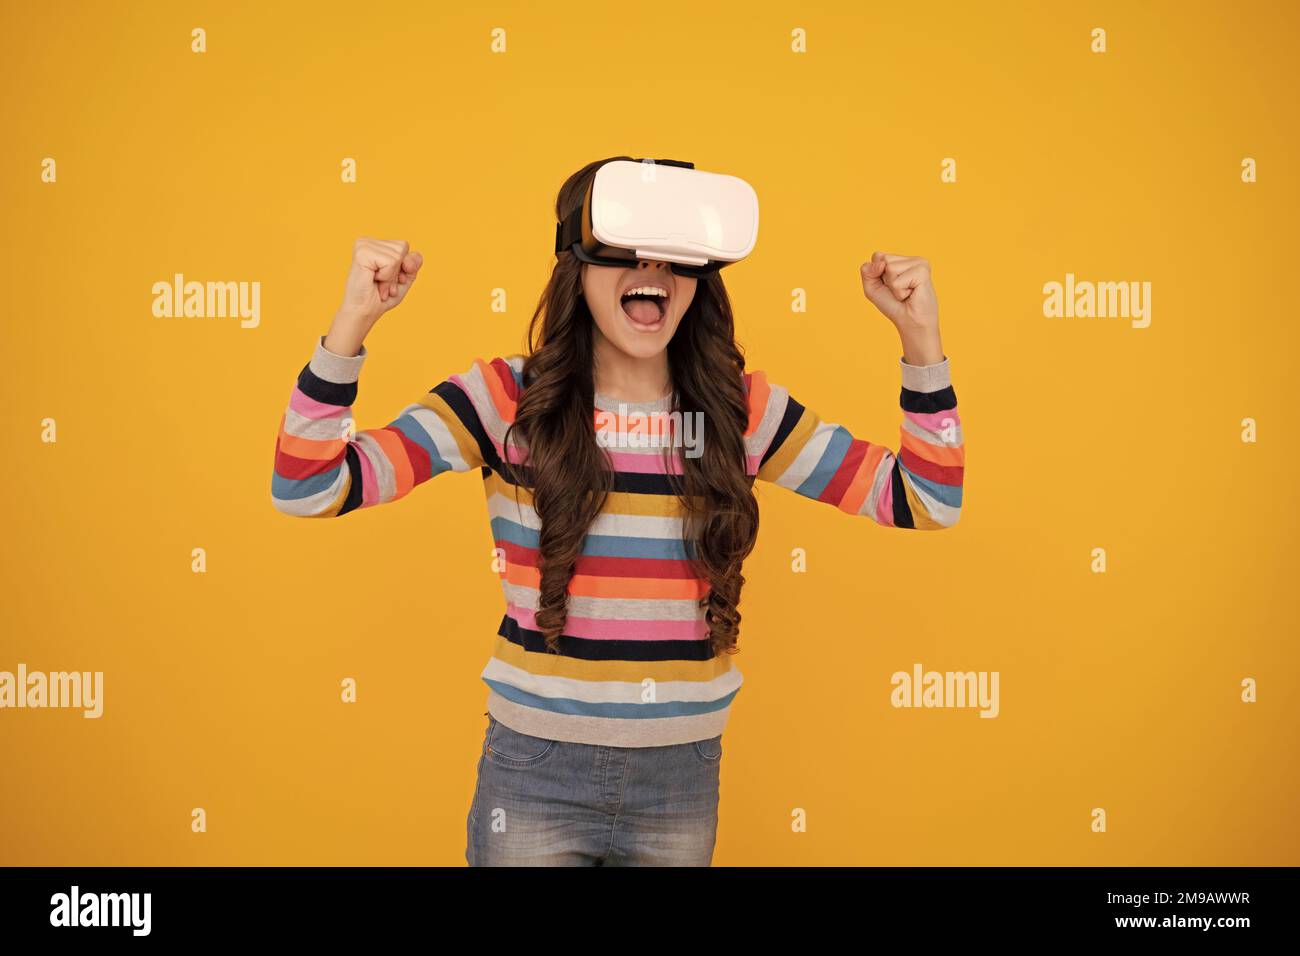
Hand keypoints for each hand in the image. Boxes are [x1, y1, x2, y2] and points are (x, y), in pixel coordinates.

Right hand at [325, 237, 423, 355]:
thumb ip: (413, 264)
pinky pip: (391, 262)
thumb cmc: (381, 298)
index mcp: (376, 245)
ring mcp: (363, 245)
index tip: (389, 280)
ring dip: (391, 277)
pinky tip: (374, 281)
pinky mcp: (362, 253)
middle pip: (403, 247)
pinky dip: (387, 277)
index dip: (404, 267)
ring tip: (378, 284)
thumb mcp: (404, 279)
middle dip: (397, 272)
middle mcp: (368, 241)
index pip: (405, 246)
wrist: (363, 312)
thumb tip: (413, 255)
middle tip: (383, 284)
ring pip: (398, 255)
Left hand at [860, 251, 943, 364]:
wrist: (910, 322)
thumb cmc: (893, 305)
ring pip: (890, 268)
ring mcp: (919, 263)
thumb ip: (867, 271)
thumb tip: (881, 263)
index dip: (876, 274)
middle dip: (885, 280)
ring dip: (894, 286)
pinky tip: (911, 294)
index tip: (889, 286)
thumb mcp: (872, 287)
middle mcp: (911, 259)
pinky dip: (900, 292)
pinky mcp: (923, 271)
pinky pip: (898, 280)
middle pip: (883, 259)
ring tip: (905, 293)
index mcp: (901, 259)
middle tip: (899, 290)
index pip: (877, 256)